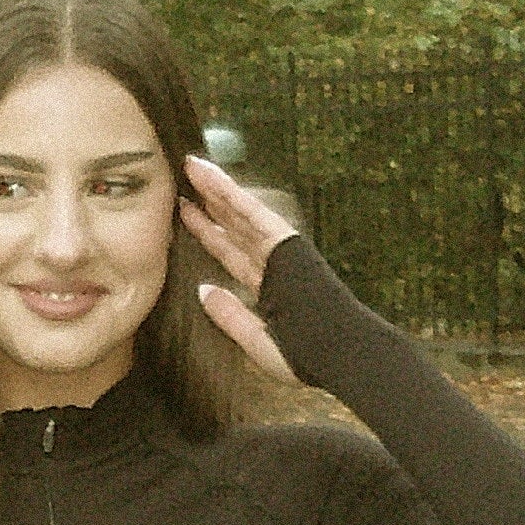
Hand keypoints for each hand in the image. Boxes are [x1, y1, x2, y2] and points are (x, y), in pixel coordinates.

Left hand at [178, 152, 303, 384]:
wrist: (340, 355)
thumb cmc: (306, 358)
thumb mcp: (256, 341)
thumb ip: (229, 316)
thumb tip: (203, 290)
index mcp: (268, 287)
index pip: (232, 254)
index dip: (209, 234)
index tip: (187, 216)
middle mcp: (273, 263)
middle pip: (235, 228)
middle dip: (210, 206)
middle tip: (184, 183)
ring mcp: (282, 251)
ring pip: (242, 214)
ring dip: (217, 190)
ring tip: (192, 167)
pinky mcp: (287, 244)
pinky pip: (256, 214)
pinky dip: (235, 196)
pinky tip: (214, 178)